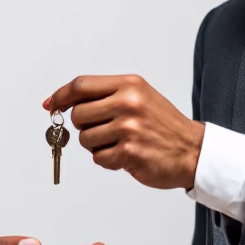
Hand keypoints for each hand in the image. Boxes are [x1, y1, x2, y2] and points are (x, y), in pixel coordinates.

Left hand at [44, 74, 203, 190]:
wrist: (193, 151)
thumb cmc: (162, 125)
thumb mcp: (138, 97)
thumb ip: (104, 96)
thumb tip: (60, 102)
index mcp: (129, 85)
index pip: (81, 85)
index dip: (61, 96)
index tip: (51, 105)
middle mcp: (128, 103)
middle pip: (78, 114)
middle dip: (84, 126)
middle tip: (104, 130)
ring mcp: (129, 128)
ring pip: (85, 139)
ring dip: (96, 145)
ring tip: (119, 143)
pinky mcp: (129, 153)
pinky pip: (98, 158)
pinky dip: (108, 160)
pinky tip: (126, 155)